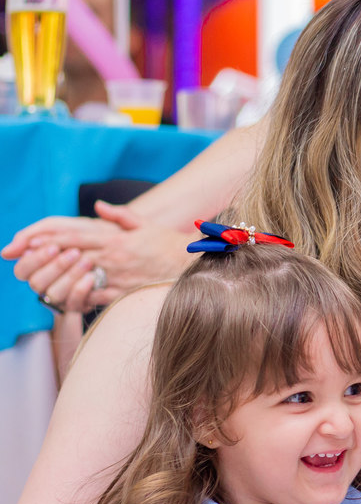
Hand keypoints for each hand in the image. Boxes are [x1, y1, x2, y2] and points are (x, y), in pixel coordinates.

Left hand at [3, 203, 192, 311]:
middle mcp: (113, 258)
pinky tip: (68, 296)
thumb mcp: (144, 225)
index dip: (52, 238)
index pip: (77, 237)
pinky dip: (80, 296)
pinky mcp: (124, 294)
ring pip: (79, 277)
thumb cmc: (168, 246)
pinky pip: (96, 297)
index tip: (33, 240)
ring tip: (42, 278)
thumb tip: (99, 206)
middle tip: (26, 257)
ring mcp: (118, 277)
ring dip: (59, 277)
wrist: (191, 266)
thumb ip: (119, 215)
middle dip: (47, 256)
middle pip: (72, 255)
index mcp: (115, 240)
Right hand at [3, 216, 114, 312]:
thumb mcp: (61, 226)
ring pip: (54, 294)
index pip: (21, 270)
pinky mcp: (82, 304)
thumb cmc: (88, 233)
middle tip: (74, 253)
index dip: (34, 260)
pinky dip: (81, 290)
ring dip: (69, 276)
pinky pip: (74, 305)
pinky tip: (92, 276)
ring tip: (88, 261)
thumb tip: (5, 253)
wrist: (123, 242)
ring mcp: (63, 296)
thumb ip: (33, 234)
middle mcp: (47, 283)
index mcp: (38, 265)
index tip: (54, 247)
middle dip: (55, 267)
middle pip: (36, 283)